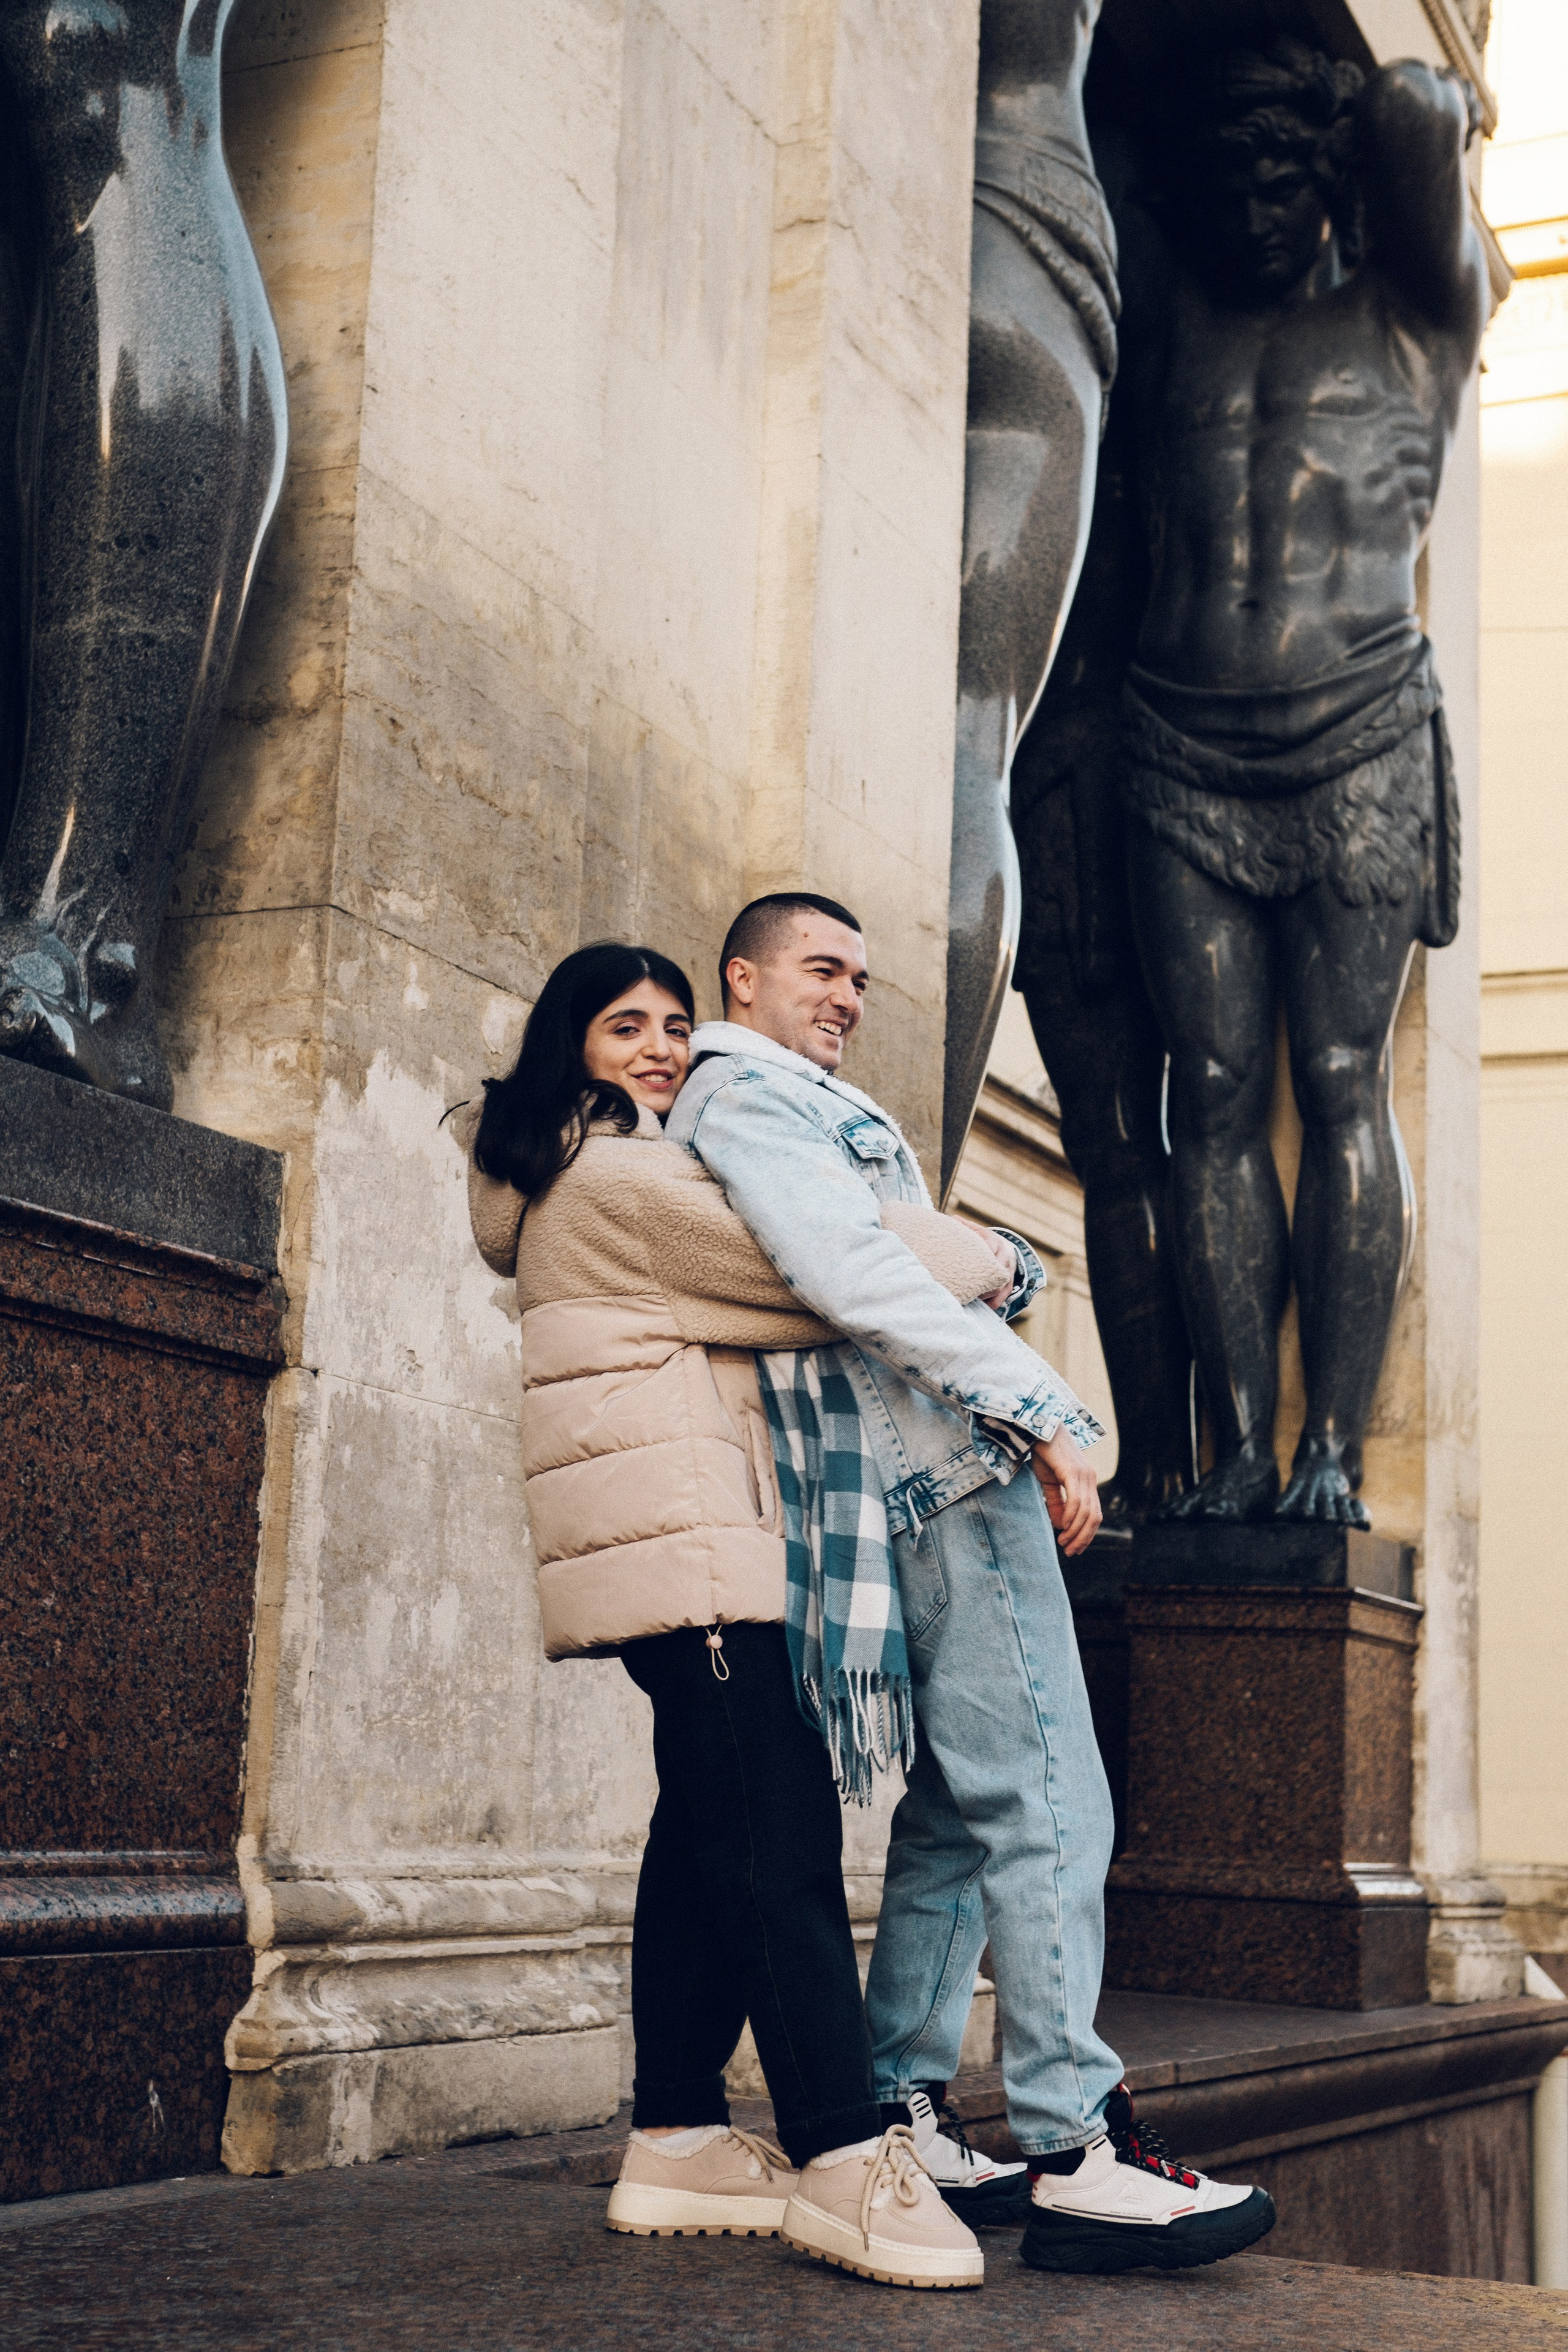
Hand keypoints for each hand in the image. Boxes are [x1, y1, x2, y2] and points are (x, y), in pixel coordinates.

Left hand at [953, 1215, 1016, 1311]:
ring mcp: (1009, 1273)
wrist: (1005, 1248)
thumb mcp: (975, 1230)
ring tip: (969, 1295)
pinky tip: (978, 1304)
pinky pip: (1001, 1299)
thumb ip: (963, 1226)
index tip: (965, 1266)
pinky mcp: (1009, 1286)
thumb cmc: (984, 1240)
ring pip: (1000, 1288)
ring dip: (984, 1294)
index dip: (981, 1257)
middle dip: (981, 1281)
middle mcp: (1005, 1257)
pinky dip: (990, 1303)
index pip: (990, 1249)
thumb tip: (949, 1220)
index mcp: (995, 1242)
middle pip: (997, 1272)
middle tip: (963, 1286)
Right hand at [1031, 1427, 1101, 1555]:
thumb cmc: (1044, 1453)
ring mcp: (1084, 1475)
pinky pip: (1076, 1499)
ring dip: (1075, 1531)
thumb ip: (1056, 1502)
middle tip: (1071, 1551)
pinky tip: (1062, 1526)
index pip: (1094, 1515)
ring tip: (1064, 1542)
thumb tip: (1060, 1525)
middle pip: (1094, 1517)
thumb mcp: (1049, 1482)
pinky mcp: (1073, 1471)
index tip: (1075, 1548)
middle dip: (1083, 1538)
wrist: (1039, 1427)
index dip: (1086, 1534)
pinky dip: (1071, 1516)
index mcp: (1087, 1482)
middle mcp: (1090, 1479)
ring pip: (1086, 1512)